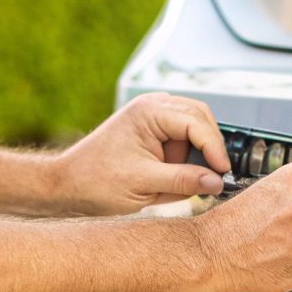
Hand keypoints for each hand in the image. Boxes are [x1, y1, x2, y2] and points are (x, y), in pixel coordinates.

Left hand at [53, 93, 230, 214]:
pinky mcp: (152, 129)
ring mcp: (152, 116)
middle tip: (214, 177)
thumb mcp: (144, 185)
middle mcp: (152, 106)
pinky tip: (177, 176)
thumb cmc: (96, 181)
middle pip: (201, 118)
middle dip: (209, 148)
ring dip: (197, 153)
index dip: (214, 149)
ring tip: (187, 180)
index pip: (197, 123)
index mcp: (149, 112)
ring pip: (195, 127)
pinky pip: (182, 137)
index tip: (223, 173)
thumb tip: (216, 181)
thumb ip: (183, 181)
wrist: (68, 185)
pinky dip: (186, 156)